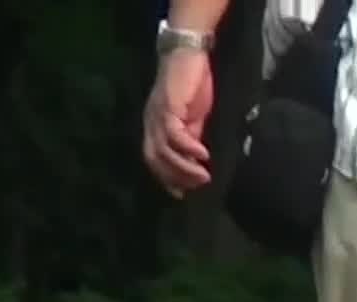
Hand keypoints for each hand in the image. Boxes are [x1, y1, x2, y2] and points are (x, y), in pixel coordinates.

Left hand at [142, 50, 215, 197]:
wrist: (189, 53)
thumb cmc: (192, 82)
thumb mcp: (194, 116)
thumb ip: (192, 136)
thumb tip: (196, 160)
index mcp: (155, 126)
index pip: (154, 159)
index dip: (166, 178)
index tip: (182, 194)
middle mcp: (151, 123)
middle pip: (155, 159)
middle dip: (175, 177)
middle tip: (198, 186)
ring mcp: (157, 115)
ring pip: (164, 151)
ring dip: (184, 168)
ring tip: (204, 176)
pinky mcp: (168, 107)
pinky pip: (175, 134)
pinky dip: (188, 148)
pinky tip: (203, 155)